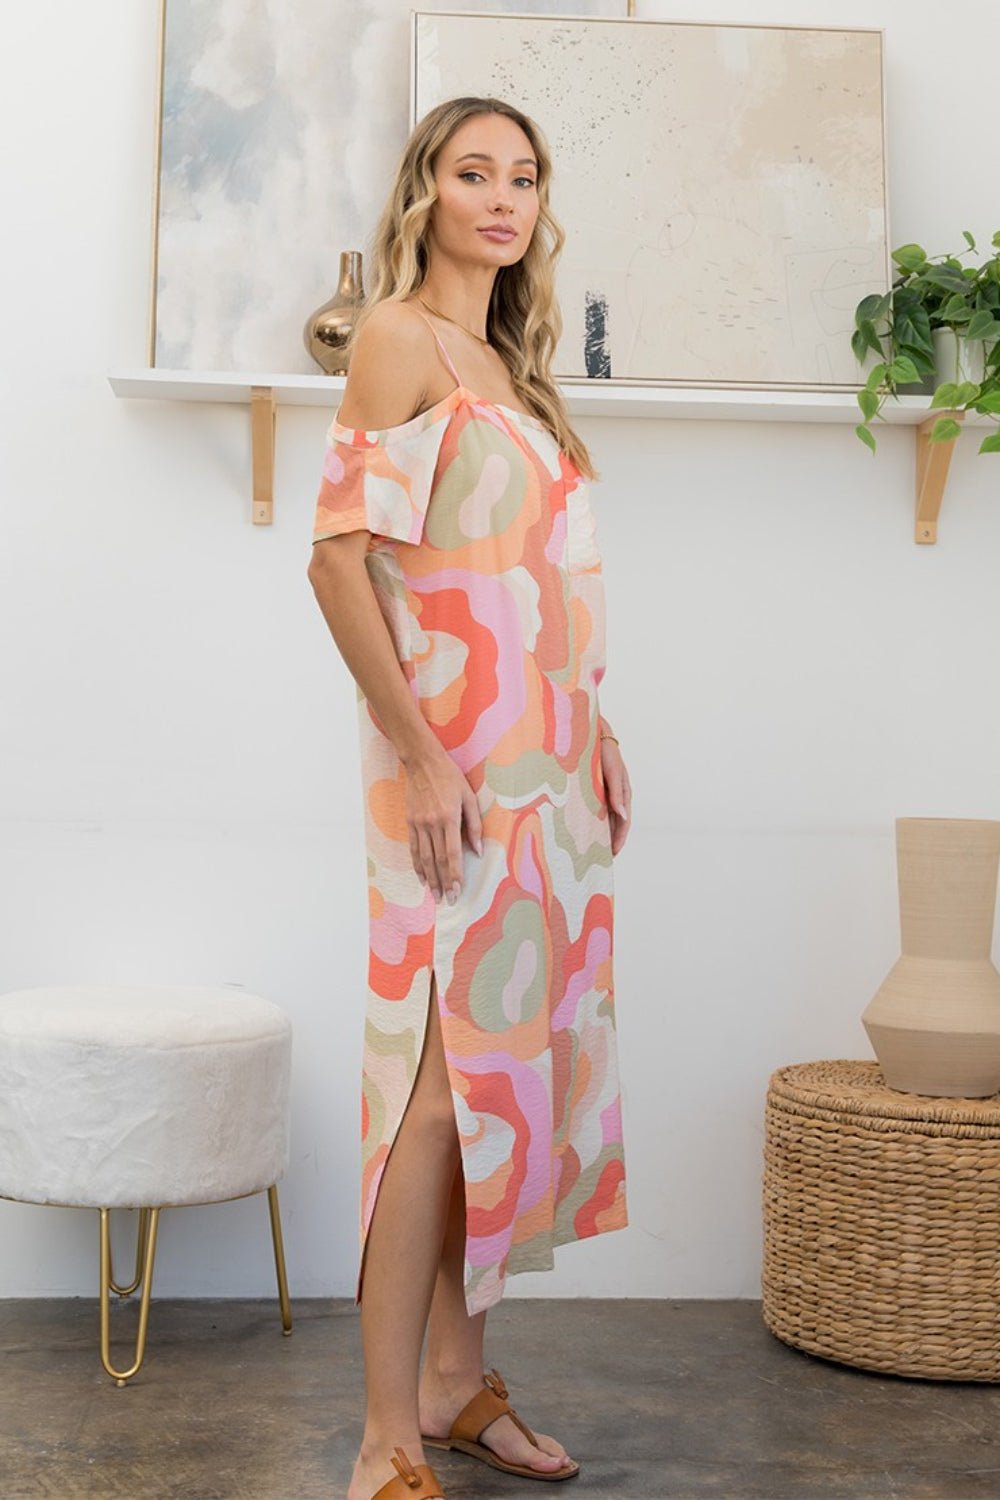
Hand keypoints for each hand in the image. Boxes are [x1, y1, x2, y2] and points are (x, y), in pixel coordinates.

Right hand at [404, 749, 483, 901]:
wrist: (422, 762)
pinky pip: (413, 848)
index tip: (457, 890)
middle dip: (443, 882)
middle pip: (437, 860)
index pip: (452, 853)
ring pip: (424, 858)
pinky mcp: (410, 822)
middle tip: (447, 900)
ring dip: (430, 879)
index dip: (455, 874)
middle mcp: (432, 823)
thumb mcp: (469, 797)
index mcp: (449, 817)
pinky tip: (421, 877)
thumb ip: (474, 825)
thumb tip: (477, 850)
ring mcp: (419, 823)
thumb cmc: (450, 777)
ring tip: (435, 895)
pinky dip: (417, 865)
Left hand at [599, 733, 630, 855]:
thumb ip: (617, 792)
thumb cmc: (603, 749)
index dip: (619, 839)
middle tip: (600, 859)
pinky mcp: (591, 789)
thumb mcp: (612, 770)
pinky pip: (591, 809)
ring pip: (602, 818)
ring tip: (589, 850)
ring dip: (598, 833)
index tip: (613, 854)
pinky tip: (579, 829)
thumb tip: (623, 815)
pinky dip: (588, 820)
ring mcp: (603, 792)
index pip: (624, 822)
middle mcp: (614, 794)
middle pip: (613, 824)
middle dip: (609, 841)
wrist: (588, 731)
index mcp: (623, 792)